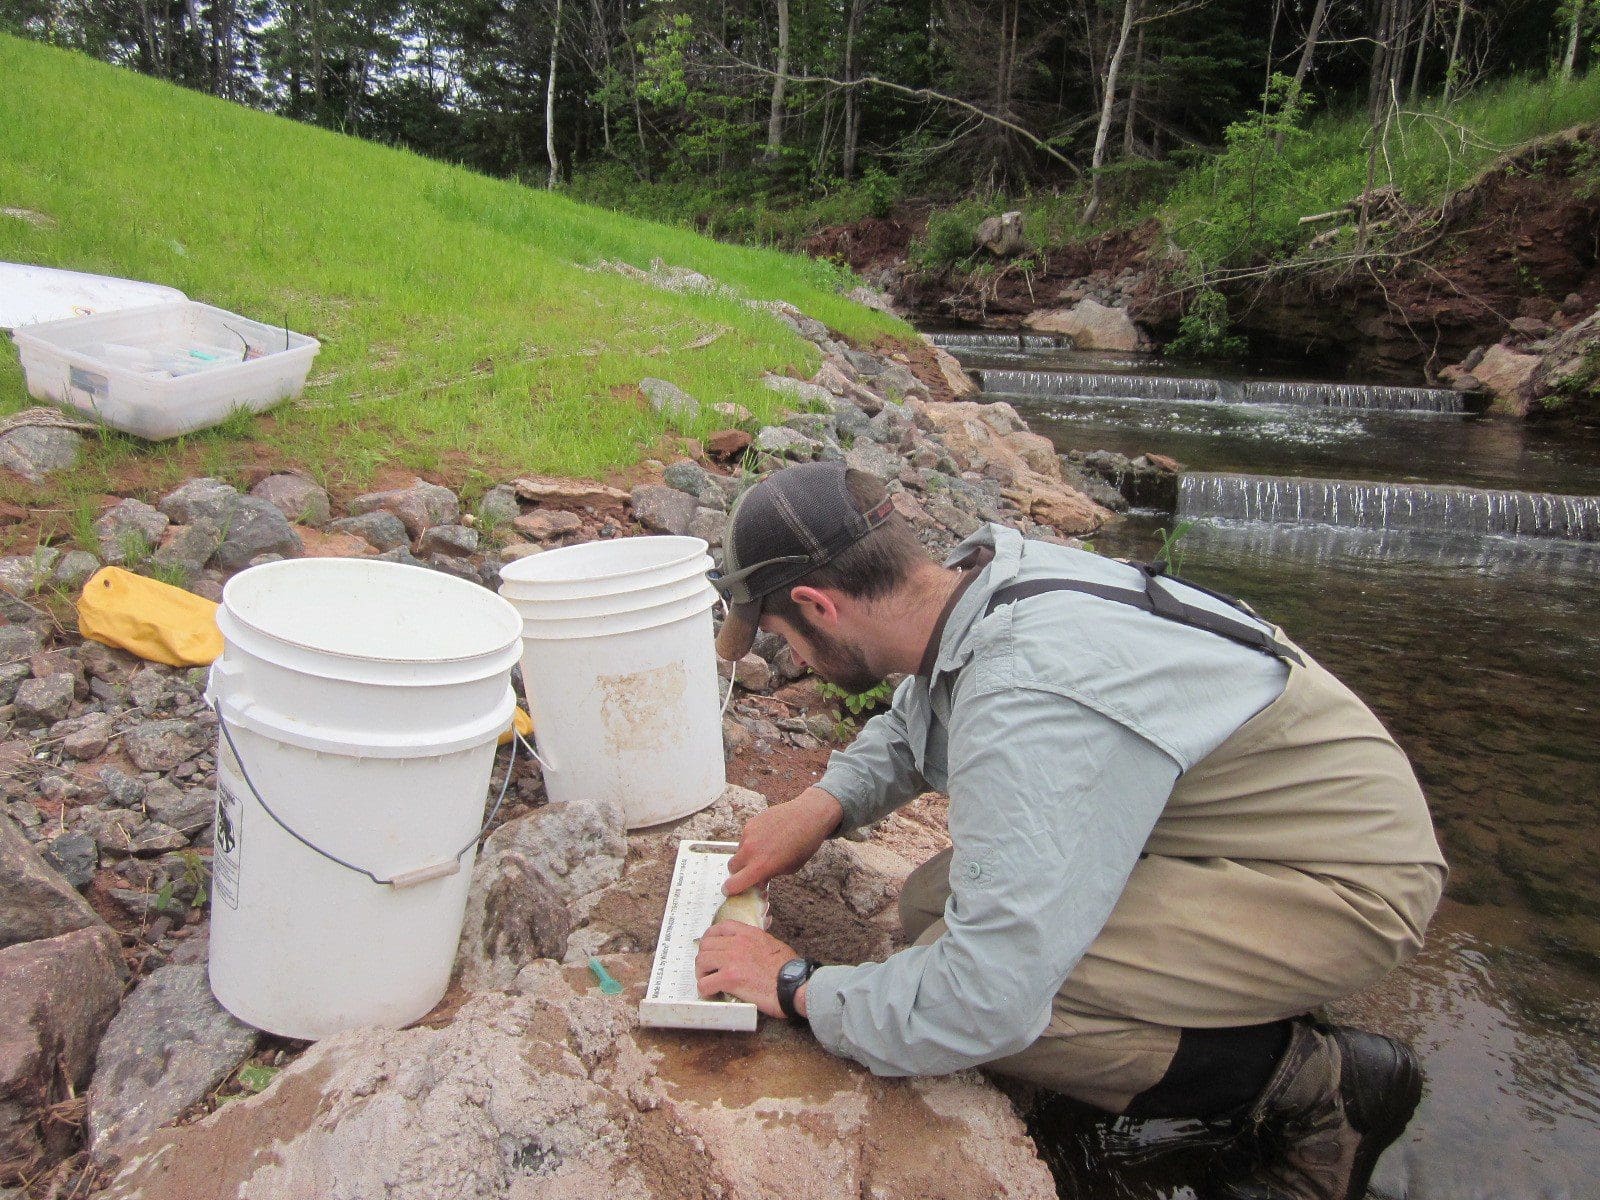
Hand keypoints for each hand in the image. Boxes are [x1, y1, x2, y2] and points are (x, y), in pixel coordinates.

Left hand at [695, 920, 798, 1018]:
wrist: (795, 984)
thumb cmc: (790, 968)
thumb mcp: (773, 944)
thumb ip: (757, 942)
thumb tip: (751, 949)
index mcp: (748, 934)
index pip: (720, 927)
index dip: (710, 937)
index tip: (710, 948)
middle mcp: (737, 943)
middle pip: (706, 945)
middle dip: (704, 958)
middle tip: (709, 970)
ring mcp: (732, 960)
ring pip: (701, 961)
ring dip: (702, 973)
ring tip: (709, 982)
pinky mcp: (730, 978)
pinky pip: (705, 983)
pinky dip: (705, 989)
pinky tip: (712, 993)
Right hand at [723, 787, 843, 895]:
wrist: (808, 816)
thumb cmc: (804, 845)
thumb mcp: (790, 868)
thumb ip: (770, 875)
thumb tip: (758, 880)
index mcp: (760, 867)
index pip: (733, 884)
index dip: (731, 889)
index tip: (733, 889)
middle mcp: (750, 851)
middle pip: (732, 867)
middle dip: (739, 871)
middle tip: (751, 869)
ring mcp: (748, 835)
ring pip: (739, 850)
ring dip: (747, 854)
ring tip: (766, 848)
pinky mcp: (751, 823)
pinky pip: (745, 836)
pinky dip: (752, 840)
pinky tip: (768, 836)